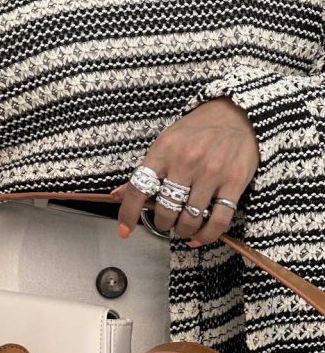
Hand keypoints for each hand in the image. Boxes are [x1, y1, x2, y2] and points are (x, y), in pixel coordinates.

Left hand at [111, 96, 259, 246]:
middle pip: (165, 209)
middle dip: (162, 223)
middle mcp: (186, 161)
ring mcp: (211, 172)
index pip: (139, 188)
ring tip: (182, 228)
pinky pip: (218, 220)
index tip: (125, 231)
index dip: (128, 214)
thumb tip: (116, 195)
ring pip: (190, 219)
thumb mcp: (165, 143)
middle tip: (165, 222)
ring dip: (182, 230)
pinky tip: (198, 237)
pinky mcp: (234, 182)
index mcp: (163, 151)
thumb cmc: (195, 131)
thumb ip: (144, 171)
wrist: (237, 114)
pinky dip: (206, 236)